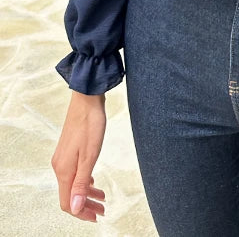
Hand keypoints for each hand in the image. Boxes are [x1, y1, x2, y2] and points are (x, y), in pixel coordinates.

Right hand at [51, 91, 106, 221]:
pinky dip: (84, 182)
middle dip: (86, 206)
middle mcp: (59, 166)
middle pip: (70, 195)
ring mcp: (63, 158)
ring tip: (102, 198)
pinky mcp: (68, 151)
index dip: (81, 213)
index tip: (96, 216)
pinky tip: (93, 182)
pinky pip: (74, 173)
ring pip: (73, 184)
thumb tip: (74, 208)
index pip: (67, 202)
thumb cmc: (90, 125)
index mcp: (64, 170)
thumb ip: (81, 183)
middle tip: (102, 210)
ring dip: (86, 194)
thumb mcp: (89, 156)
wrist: (87, 100)